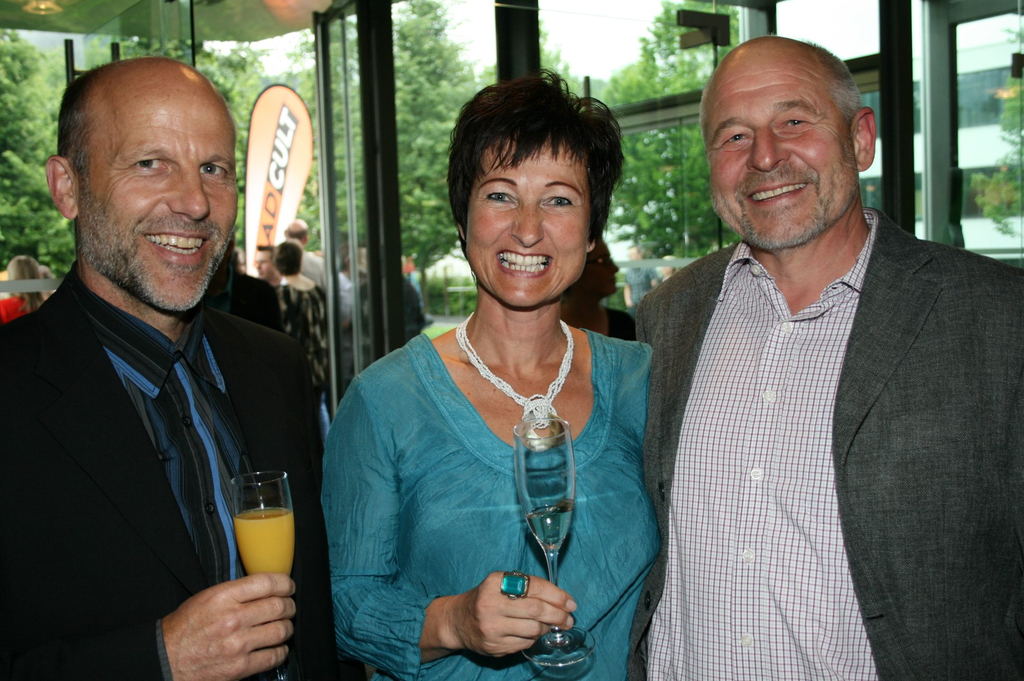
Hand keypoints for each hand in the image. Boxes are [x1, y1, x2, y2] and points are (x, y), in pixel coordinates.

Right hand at [162, 573, 296, 680]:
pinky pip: (274, 656)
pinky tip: (276, 648)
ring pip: (281, 631)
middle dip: (289, 606)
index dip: (285, 584)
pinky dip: (281, 651)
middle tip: (288, 608)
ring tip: (283, 627)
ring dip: (287, 628)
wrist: (166, 659)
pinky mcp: (240, 667)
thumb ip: (236, 592)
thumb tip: (266, 589)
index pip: (267, 583)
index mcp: (223, 597)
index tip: (288, 587)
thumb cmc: (185, 627)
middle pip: (279, 606)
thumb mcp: (206, 598)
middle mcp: (233, 619)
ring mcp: (238, 644)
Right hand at [424, 572, 575, 659]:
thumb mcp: (501, 583)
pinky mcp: (493, 646)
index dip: (557, 595)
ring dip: (547, 628)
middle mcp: (491, 604)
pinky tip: (533, 633)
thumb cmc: (487, 598)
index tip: (570, 603)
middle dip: (558, 615)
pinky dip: (534, 638)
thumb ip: (527, 587)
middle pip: (536, 610)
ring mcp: (491, 627)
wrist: (458, 620)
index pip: (534, 587)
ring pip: (533, 629)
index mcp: (495, 582)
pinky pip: (524, 643)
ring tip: (550, 625)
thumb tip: (562, 600)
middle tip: (569, 618)